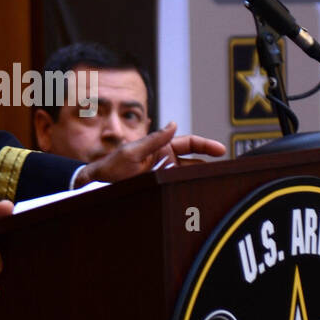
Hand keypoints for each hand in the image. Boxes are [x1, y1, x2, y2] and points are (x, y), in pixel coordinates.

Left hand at [74, 123, 225, 186]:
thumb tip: (173, 124)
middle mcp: (164, 161)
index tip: (221, 150)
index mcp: (160, 148)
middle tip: (223, 170)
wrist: (95, 186)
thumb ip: (153, 139)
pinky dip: (185, 191)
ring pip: (186, 176)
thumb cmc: (110, 166)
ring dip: (197, 179)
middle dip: (208, 165)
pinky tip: (194, 196)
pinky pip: (175, 188)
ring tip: (212, 184)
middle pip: (193, 162)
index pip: (189, 143)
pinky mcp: (158, 189)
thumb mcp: (131, 151)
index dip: (206, 145)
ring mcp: (162, 176)